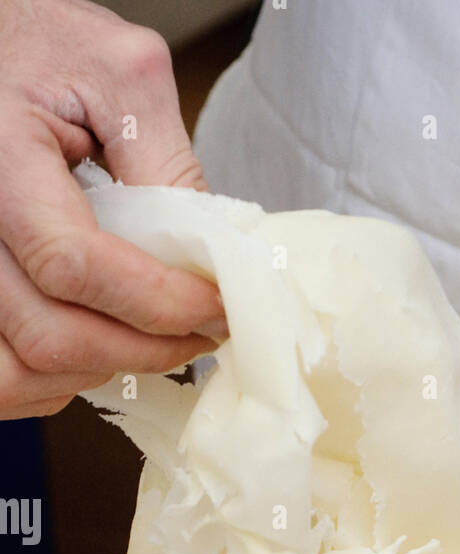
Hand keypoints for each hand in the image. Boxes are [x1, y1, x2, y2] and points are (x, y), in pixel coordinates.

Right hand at [0, 0, 225, 418]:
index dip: (156, 302)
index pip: (72, 264)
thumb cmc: (38, 43)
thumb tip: (213, 253)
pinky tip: (100, 346)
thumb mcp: (118, 71)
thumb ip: (167, 160)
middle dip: (143, 351)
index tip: (215, 305)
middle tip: (201, 334)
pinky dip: (56, 381)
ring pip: (19, 371)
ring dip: (98, 373)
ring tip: (150, 343)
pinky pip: (3, 378)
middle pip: (48, 334)